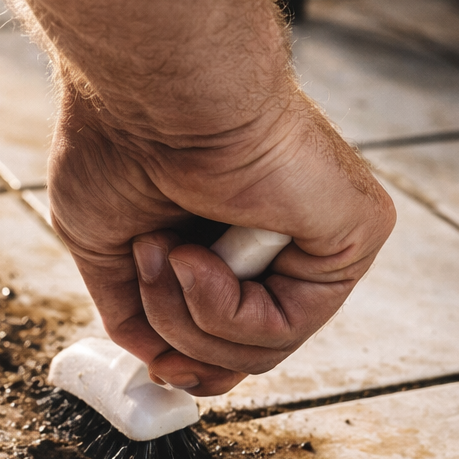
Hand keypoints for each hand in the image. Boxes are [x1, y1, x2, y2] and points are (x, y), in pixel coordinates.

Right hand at [47, 87, 395, 395]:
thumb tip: (157, 363)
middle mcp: (283, 238)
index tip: (160, 367)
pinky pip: (283, 328)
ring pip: (259, 350)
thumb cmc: (115, 139)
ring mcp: (321, 239)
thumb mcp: (105, 246)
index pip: (234, 331)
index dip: (192, 362)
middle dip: (180, 337)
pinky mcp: (353, 235)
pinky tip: (194, 257)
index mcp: (228, 233)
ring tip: (165, 250)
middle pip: (245, 353)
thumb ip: (134, 312)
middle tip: (151, 269)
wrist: (147, 91)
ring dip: (188, 317)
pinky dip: (225, 311)